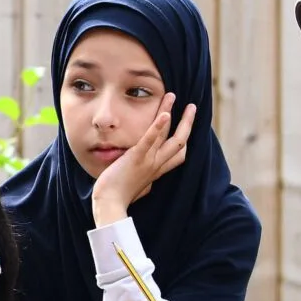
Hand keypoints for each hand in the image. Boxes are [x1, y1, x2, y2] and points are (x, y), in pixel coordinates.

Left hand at [90, 95, 195, 225]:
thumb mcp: (136, 187)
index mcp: (156, 171)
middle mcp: (156, 165)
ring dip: (170, 112)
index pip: (179, 155)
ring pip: (167, 135)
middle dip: (187, 123)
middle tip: (192, 106)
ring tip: (172, 95)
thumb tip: (145, 183)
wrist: (108, 205)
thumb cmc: (118, 197)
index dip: (185, 139)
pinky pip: (149, 141)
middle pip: (180, 142)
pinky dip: (157, 127)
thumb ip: (142, 179)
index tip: (187, 126)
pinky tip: (164, 113)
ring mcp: (148, 161)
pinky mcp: (136, 159)